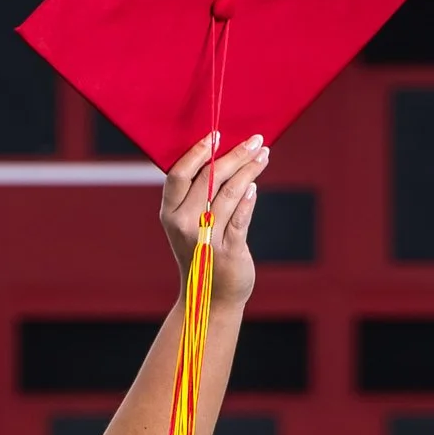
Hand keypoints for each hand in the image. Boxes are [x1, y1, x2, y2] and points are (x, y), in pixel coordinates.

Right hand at [160, 133, 267, 311]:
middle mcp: (184, 226)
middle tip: (254, 140)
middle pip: (207, 179)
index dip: (197, 153)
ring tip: (263, 155)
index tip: (216, 134)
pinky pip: (240, 217)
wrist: (211, 300)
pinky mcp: (227, 252)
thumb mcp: (191, 225)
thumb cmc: (204, 255)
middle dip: (233, 155)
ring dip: (248, 171)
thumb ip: (199, 196)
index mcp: (170, 215)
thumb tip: (223, 157)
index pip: (179, 175)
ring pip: (227, 194)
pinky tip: (255, 184)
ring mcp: (205, 240)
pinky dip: (249, 198)